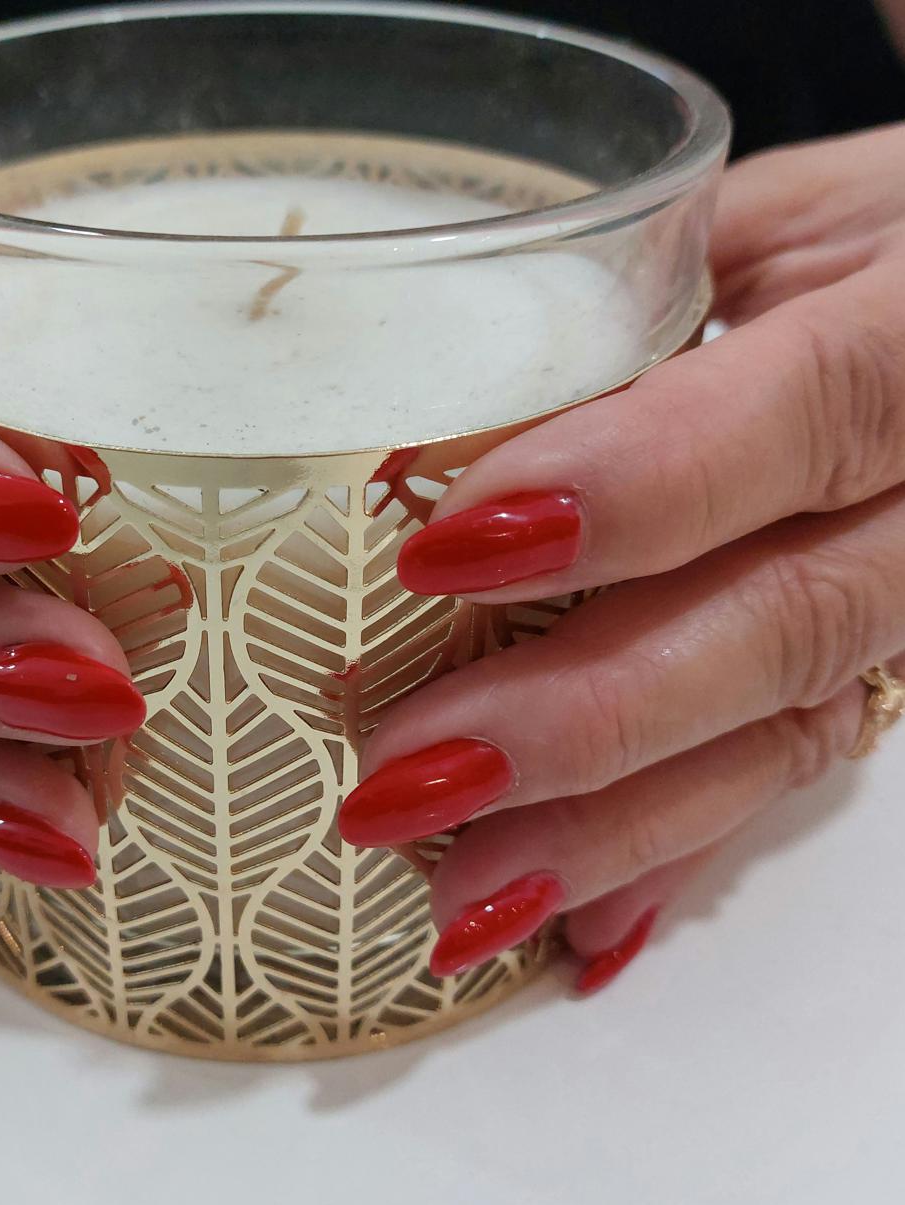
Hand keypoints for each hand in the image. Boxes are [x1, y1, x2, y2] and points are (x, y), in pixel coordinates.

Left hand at [340, 124, 904, 990]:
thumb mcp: (783, 219)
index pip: (810, 410)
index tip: (451, 546)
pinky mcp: (889, 682)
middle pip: (786, 623)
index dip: (643, 485)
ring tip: (461, 903)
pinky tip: (578, 934)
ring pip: (787, 735)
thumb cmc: (875, 248)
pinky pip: (786, 779)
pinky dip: (677, 859)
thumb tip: (432, 441)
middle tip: (401, 781)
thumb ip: (638, 311)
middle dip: (585, 718)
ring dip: (614, 834)